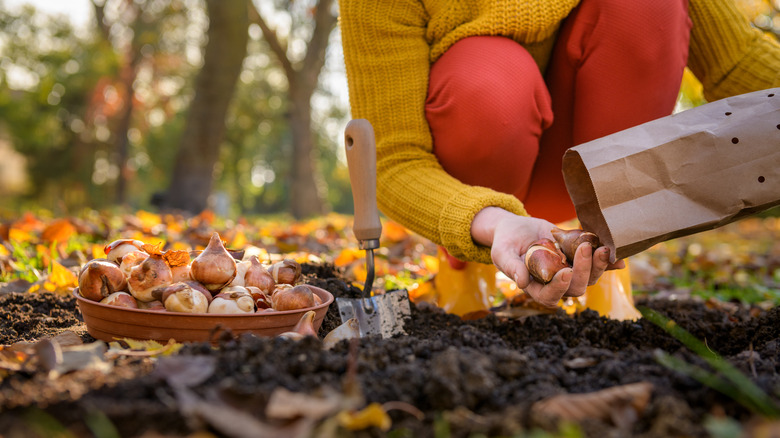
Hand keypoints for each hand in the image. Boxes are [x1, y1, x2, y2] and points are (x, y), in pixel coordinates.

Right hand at [471, 207, 623, 307]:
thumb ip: (511, 267)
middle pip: (575, 288)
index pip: (549, 296)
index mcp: (535, 287)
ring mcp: (569, 271)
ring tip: (602, 248)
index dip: (559, 288)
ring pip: (589, 278)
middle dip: (583, 271)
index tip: (565, 272)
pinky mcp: (578, 259)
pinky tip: (619, 259)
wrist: (517, 229)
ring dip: (598, 266)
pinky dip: (608, 263)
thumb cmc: (505, 243)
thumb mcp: (502, 252)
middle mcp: (555, 283)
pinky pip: (596, 264)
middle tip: (585, 249)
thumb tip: (522, 282)